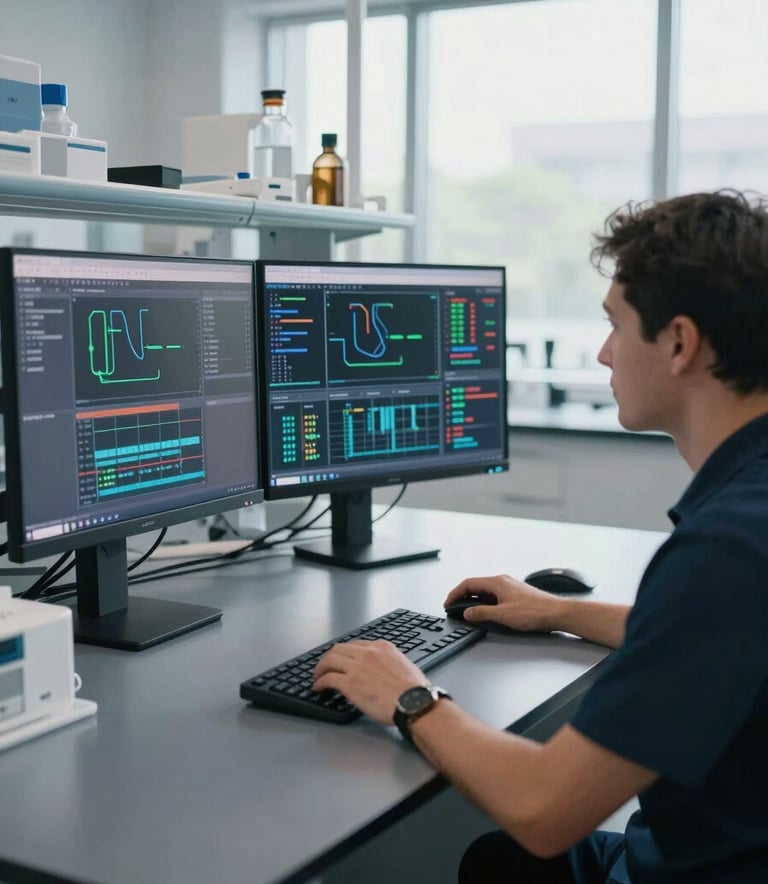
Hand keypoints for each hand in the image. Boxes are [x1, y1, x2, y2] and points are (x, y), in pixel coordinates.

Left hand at [313, 639, 427, 724]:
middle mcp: (368, 653)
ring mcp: (357, 667)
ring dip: (320, 669)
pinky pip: (328, 678)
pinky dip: (320, 682)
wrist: (414, 702)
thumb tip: (382, 671)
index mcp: (382, 647)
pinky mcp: (350, 684)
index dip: (345, 654)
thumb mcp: (404, 665)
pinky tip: (319, 688)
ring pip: (330, 660)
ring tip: (317, 678)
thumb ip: (389, 662)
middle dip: (328, 658)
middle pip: (338, 649)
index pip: (356, 645)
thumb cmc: (415, 690)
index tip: (341, 661)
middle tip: (323, 667)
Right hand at [444, 574, 563, 631]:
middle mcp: (503, 581)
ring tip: (467, 612)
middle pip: (476, 586)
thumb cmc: (535, 611)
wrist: (557, 613)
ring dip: (474, 600)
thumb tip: (467, 613)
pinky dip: (485, 603)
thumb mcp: (502, 615)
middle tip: (454, 607)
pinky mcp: (516, 595)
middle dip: (462, 596)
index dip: (455, 593)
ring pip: (485, 591)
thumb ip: (481, 613)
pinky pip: (494, 596)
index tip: (448, 603)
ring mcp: (510, 588)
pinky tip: (486, 612)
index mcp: (497, 582)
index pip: (468, 583)